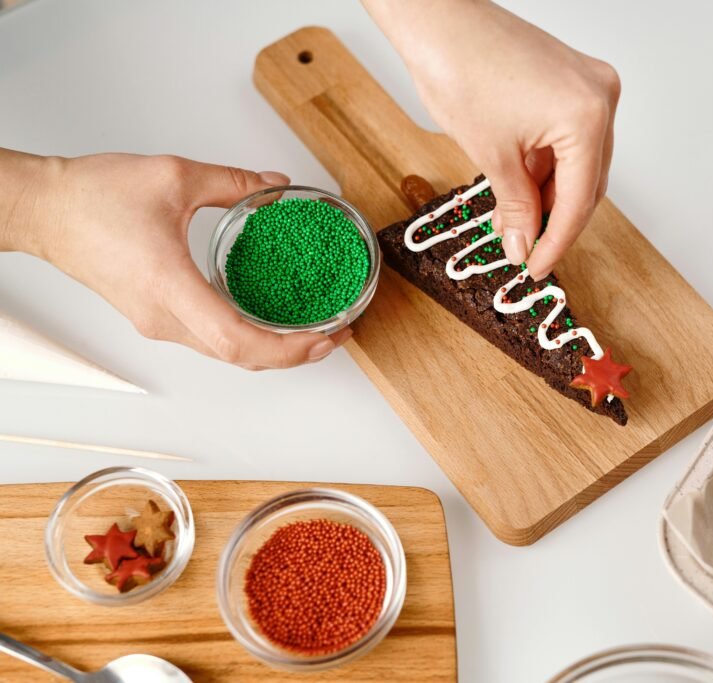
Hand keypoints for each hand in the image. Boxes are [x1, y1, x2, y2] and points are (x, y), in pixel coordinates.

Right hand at [0, 151, 348, 368]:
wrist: (44, 210)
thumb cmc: (91, 198)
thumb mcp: (174, 176)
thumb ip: (234, 181)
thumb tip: (276, 187)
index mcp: (170, 287)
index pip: (238, 341)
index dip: (287, 349)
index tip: (323, 338)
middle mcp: (165, 318)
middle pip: (240, 357)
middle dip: (295, 353)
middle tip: (335, 334)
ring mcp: (158, 324)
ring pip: (227, 354)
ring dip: (273, 349)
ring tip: (313, 331)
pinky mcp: (156, 318)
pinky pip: (212, 340)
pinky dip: (249, 339)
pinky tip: (272, 321)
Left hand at [363, 0, 619, 278]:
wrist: (439, 21)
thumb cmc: (460, 68)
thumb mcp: (492, 155)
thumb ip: (516, 208)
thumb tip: (524, 247)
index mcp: (588, 116)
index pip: (580, 200)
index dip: (556, 243)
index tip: (537, 269)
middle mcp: (600, 97)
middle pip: (587, 182)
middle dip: (554, 221)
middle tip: (526, 253)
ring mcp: (589, 85)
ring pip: (578, 163)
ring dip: (548, 197)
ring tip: (514, 224)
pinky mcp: (571, 81)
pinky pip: (568, 139)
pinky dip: (546, 168)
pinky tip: (520, 191)